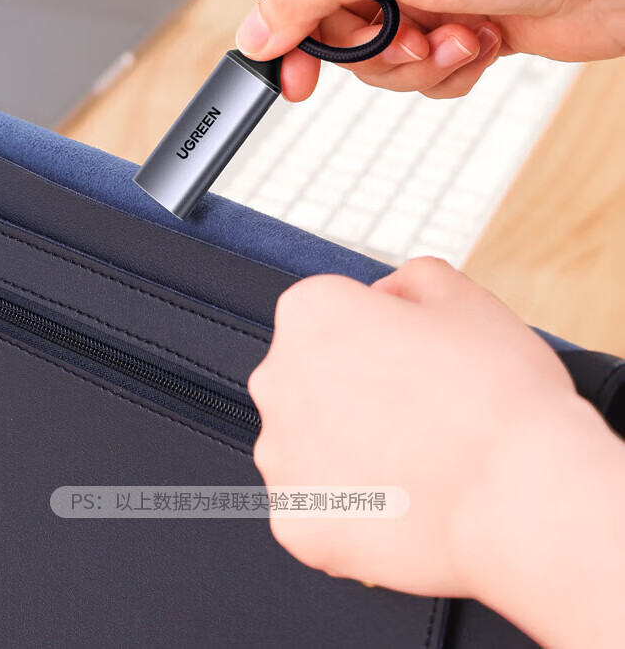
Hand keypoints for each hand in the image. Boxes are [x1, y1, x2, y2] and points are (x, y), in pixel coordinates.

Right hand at [235, 0, 624, 100]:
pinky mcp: (458, 24)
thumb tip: (253, 30)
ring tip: (458, 36)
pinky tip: (482, 42)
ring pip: (378, 57)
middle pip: (334, 24)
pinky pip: (422, 70)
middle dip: (374, 47)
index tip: (291, 71)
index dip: (291, 24)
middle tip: (407, 39)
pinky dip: (450, 68)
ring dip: (418, 61)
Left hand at [249, 262, 624, 647]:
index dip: (382, 340)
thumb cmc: (501, 391)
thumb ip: (410, 279)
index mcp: (310, 313)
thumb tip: (386, 297)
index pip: (332, 318)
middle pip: (311, 383)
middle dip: (356, 396)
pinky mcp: (297, 524)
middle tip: (421, 415)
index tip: (416, 363)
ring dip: (350, 456)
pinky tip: (401, 507)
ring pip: (310, 450)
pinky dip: (353, 514)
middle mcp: (277, 380)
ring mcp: (281, 459)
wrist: (526, 494)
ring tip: (418, 466)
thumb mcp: (463, 295)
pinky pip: (318, 513)